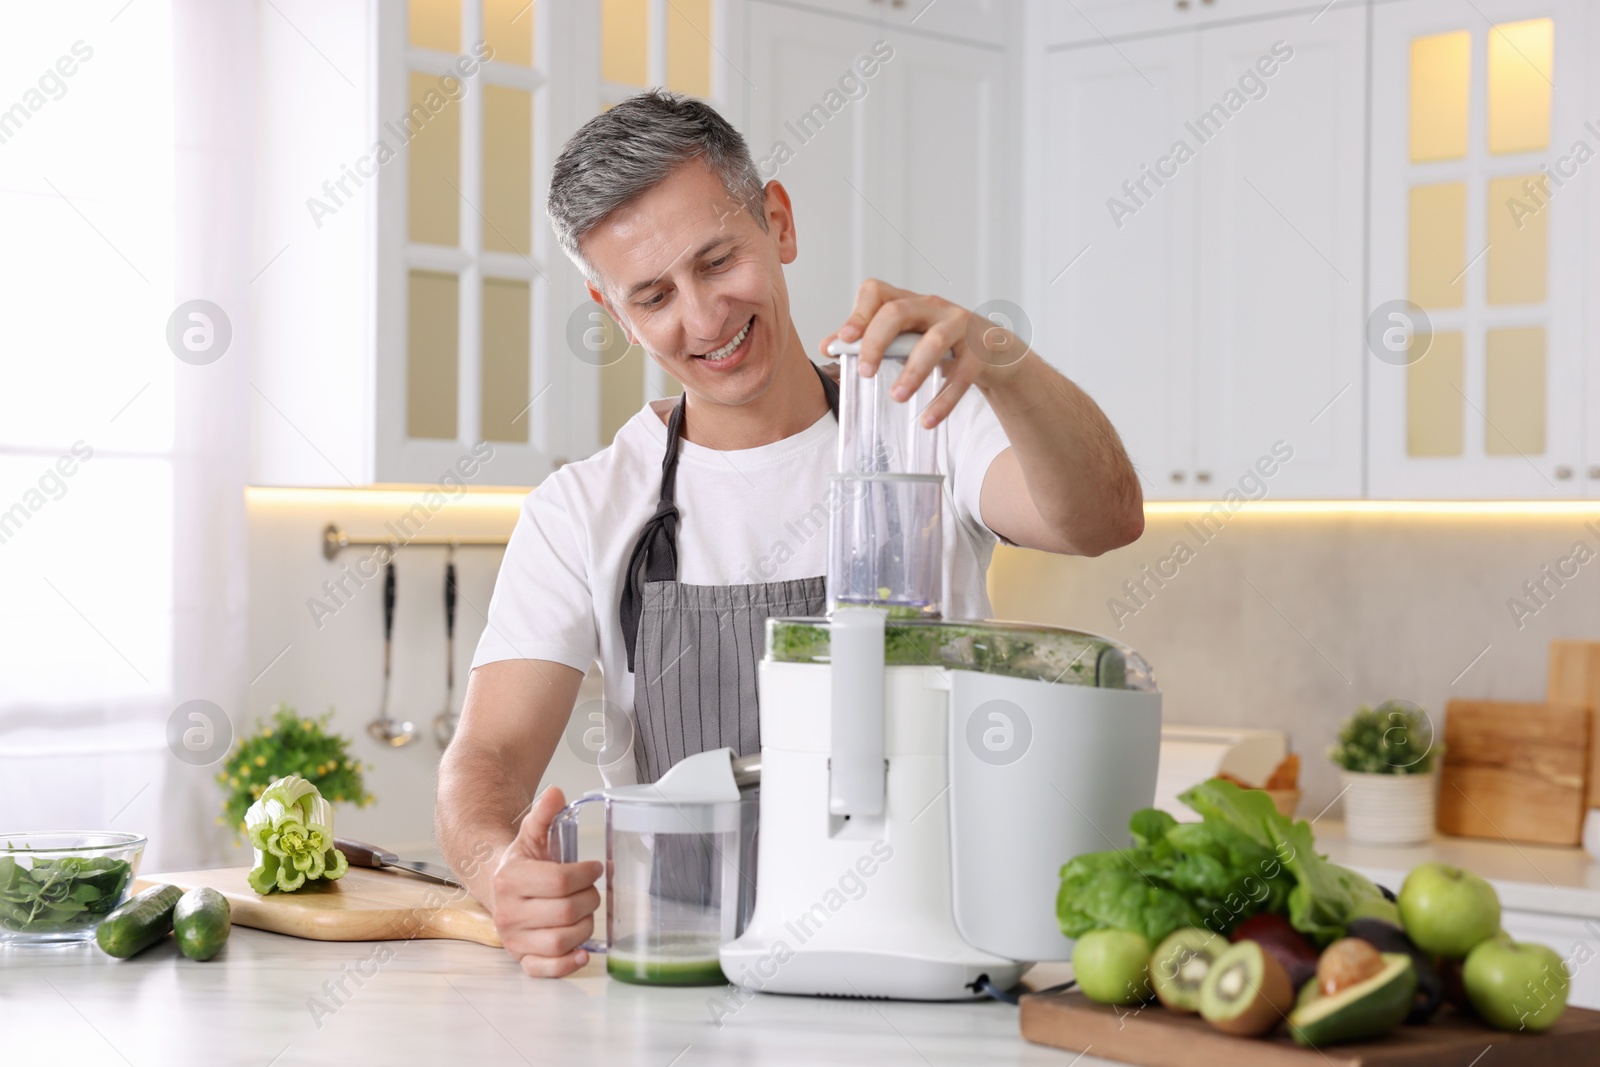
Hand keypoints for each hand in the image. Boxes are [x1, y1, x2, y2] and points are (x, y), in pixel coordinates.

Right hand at [490, 786, 602, 976]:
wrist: (499, 885)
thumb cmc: (523, 861)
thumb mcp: (533, 833)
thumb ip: (545, 814)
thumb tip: (556, 792)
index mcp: (511, 879)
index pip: (559, 881)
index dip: (585, 874)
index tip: (594, 867)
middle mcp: (508, 912)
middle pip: (565, 912)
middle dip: (589, 898)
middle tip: (592, 890)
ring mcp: (514, 938)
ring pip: (562, 940)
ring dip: (585, 925)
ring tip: (584, 911)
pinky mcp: (521, 957)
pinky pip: (545, 969)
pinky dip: (567, 964)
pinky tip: (582, 952)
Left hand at [819, 279, 1030, 427]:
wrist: (993, 350)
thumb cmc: (940, 342)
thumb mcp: (904, 337)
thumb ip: (868, 340)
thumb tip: (827, 345)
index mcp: (907, 302)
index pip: (876, 292)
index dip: (858, 314)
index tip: (844, 340)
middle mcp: (932, 306)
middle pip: (898, 311)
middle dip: (877, 341)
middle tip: (865, 372)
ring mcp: (959, 324)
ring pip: (933, 342)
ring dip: (912, 371)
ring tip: (897, 397)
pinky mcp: (980, 349)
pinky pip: (962, 374)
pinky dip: (944, 400)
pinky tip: (929, 419)